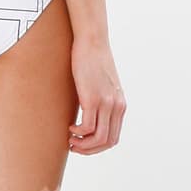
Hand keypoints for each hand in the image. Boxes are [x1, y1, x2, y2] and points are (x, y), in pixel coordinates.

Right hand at [68, 35, 125, 154]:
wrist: (92, 40)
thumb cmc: (93, 59)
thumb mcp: (103, 83)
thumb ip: (102, 98)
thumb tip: (90, 111)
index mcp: (120, 104)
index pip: (113, 137)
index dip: (97, 147)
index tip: (83, 144)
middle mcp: (116, 106)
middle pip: (107, 142)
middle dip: (90, 150)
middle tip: (74, 146)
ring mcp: (106, 103)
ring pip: (98, 139)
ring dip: (83, 145)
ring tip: (70, 140)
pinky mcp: (93, 98)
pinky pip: (87, 127)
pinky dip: (78, 132)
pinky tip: (70, 127)